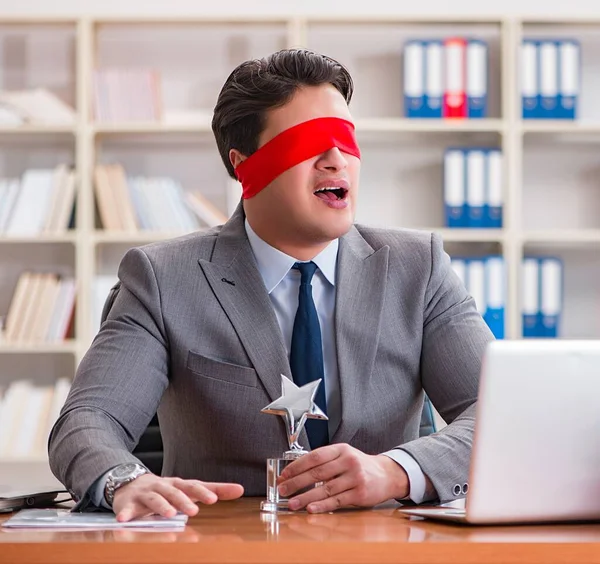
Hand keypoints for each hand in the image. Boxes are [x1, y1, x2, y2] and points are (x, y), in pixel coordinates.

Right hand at [112, 474, 243, 521]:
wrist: (133, 484)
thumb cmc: (168, 489)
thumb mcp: (190, 489)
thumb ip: (214, 489)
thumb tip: (240, 489)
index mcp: (179, 484)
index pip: (193, 486)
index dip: (203, 492)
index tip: (214, 499)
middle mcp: (164, 486)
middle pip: (174, 492)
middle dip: (183, 501)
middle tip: (193, 511)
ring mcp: (146, 493)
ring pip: (154, 498)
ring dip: (161, 506)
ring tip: (169, 515)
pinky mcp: (129, 502)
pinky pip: (126, 508)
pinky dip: (125, 513)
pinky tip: (124, 520)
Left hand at [276, 444, 408, 513]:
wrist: (387, 475)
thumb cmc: (360, 466)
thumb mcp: (344, 455)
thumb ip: (325, 461)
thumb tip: (297, 472)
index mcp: (341, 449)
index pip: (314, 456)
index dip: (297, 466)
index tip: (284, 475)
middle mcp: (348, 461)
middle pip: (317, 473)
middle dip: (296, 483)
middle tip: (283, 490)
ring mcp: (355, 477)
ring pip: (325, 489)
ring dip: (306, 497)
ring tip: (292, 503)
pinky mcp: (360, 493)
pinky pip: (337, 501)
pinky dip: (322, 505)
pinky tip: (311, 508)